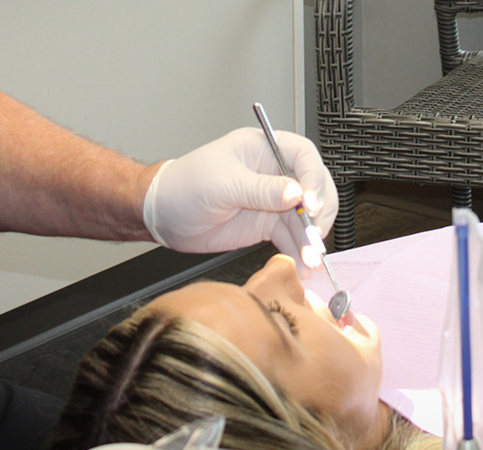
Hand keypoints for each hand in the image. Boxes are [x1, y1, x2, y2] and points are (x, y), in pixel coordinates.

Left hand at [141, 128, 337, 265]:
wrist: (163, 215)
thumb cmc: (184, 186)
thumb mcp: (223, 184)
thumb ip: (261, 189)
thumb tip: (296, 193)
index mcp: (264, 148)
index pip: (303, 156)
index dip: (313, 178)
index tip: (308, 203)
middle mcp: (273, 172)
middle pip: (313, 188)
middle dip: (319, 213)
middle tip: (314, 236)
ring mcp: (272, 200)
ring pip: (305, 218)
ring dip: (310, 240)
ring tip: (310, 261)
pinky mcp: (267, 225)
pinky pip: (290, 238)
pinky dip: (298, 252)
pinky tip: (301, 266)